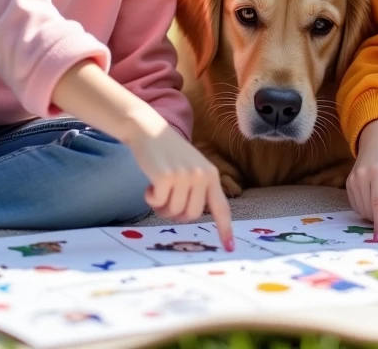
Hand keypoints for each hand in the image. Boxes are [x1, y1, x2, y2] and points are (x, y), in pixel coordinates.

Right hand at [48, 60, 233, 251]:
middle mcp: (201, 176)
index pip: (221, 207)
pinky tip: (148, 183)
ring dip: (161, 206)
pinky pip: (158, 203)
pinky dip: (150, 198)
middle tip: (166, 198)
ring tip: (157, 187)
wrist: (149, 131)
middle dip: (176, 212)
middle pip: (191, 216)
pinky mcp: (166, 177)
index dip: (225, 229)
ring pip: (174, 212)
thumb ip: (198, 189)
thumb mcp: (191, 167)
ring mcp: (184, 176)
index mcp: (211, 175)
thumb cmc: (168, 154)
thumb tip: (191, 216)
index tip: (229, 248)